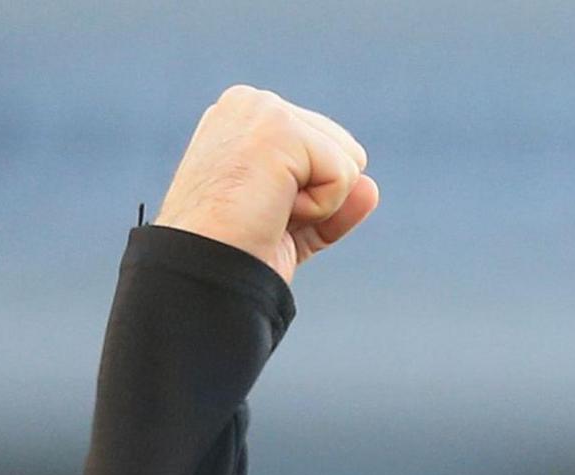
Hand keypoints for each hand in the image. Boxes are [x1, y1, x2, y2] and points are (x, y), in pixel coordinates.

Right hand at [153, 85, 378, 284]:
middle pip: (347, 152)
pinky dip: (319, 208)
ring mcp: (264, 110)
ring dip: (320, 204)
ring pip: (350, 161)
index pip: (328, 152)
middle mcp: (252, 103)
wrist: (204, 271)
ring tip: (268, 212)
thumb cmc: (237, 251)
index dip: (314, 198)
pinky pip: (344, 175)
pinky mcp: (279, 128)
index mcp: (249, 119)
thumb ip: (332, 202)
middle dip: (320, 198)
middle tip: (269, 216)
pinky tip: (274, 210)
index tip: (267, 214)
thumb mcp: (294, 225)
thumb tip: (370, 187)